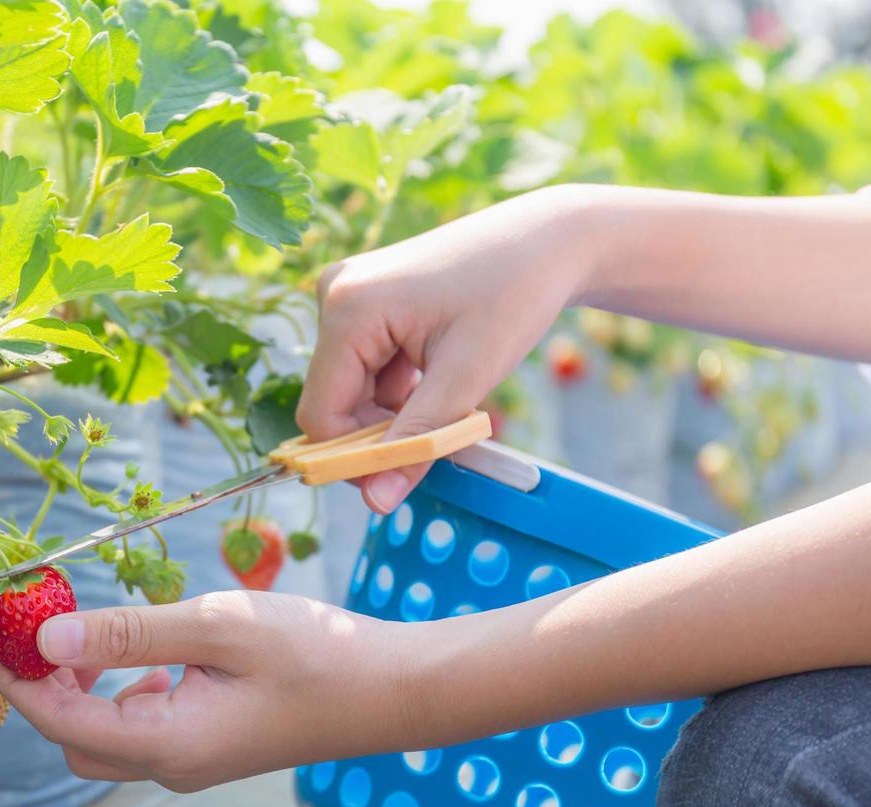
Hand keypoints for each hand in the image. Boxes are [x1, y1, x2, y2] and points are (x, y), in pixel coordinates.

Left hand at [0, 592, 409, 792]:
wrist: (387, 690)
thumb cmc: (312, 652)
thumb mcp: (217, 627)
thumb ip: (130, 631)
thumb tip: (47, 636)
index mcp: (166, 744)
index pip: (58, 718)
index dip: (16, 675)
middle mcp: (170, 765)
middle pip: (72, 737)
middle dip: (43, 686)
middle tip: (38, 621)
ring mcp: (190, 760)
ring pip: (104, 734)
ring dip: (82, 685)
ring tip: (85, 627)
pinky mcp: (208, 744)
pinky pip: (141, 723)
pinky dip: (121, 688)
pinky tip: (148, 651)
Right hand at [297, 185, 596, 512]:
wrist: (547, 239)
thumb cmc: (514, 295)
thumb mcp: (466, 377)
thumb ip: (417, 442)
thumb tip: (378, 503)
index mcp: (348, 308)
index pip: (322, 414)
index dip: (355, 457)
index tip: (405, 479)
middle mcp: (334, 296)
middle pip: (335, 404)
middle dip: (381, 434)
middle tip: (440, 444)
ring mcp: (347, 296)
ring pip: (352, 392)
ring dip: (395, 415)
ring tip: (451, 403)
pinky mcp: (364, 303)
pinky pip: (366, 370)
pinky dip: (399, 393)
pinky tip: (440, 380)